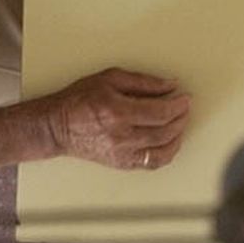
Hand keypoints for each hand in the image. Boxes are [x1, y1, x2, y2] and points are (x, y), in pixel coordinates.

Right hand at [46, 67, 191, 169]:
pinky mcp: (121, 164)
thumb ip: (143, 82)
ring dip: (178, 135)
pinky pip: (152, 163)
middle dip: (181, 117)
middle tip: (185, 107)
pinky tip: (171, 142)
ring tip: (180, 122)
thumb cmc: (80, 99)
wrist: (58, 127)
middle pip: (165, 131)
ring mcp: (122, 154)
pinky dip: (167, 153)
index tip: (185, 97)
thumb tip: (169, 85)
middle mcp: (121, 136)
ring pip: (162, 150)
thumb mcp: (111, 78)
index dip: (179, 104)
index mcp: (118, 112)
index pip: (161, 112)